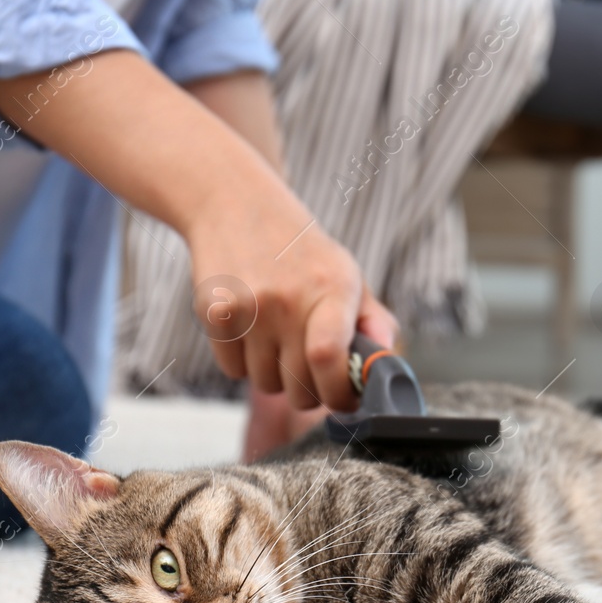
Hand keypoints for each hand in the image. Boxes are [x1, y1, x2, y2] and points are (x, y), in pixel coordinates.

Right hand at [187, 200, 396, 411]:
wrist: (235, 204)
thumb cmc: (299, 251)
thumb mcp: (345, 273)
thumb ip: (373, 322)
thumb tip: (386, 368)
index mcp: (333, 287)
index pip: (329, 358)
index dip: (339, 393)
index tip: (344, 398)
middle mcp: (290, 296)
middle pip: (300, 388)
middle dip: (309, 393)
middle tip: (308, 371)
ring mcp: (250, 305)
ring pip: (265, 384)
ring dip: (273, 375)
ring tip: (275, 338)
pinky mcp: (215, 312)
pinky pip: (232, 370)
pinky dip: (241, 362)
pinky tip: (248, 328)